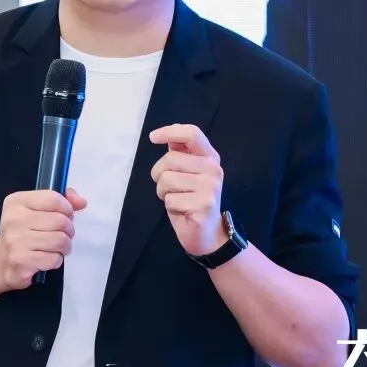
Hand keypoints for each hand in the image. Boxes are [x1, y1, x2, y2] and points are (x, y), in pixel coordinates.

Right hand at [0, 188, 86, 290]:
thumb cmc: (20, 232)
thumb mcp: (34, 209)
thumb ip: (59, 200)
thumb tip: (81, 201)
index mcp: (17, 202)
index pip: (53, 199)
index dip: (66, 208)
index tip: (64, 216)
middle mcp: (14, 219)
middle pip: (60, 221)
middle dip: (68, 230)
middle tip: (60, 234)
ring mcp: (16, 242)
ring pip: (60, 241)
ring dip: (64, 247)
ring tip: (55, 248)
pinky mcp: (21, 263)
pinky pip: (54, 259)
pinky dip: (56, 260)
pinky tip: (45, 259)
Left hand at [149, 124, 225, 256]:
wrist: (207, 234)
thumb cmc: (191, 200)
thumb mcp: (186, 173)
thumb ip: (180, 153)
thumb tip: (166, 134)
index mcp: (210, 157)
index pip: (192, 134)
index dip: (170, 132)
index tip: (153, 137)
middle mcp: (213, 169)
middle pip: (169, 160)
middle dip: (159, 175)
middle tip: (171, 188)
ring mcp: (210, 187)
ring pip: (166, 180)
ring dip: (163, 192)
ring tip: (178, 199)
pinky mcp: (203, 205)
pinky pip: (169, 199)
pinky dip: (170, 206)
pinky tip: (183, 211)